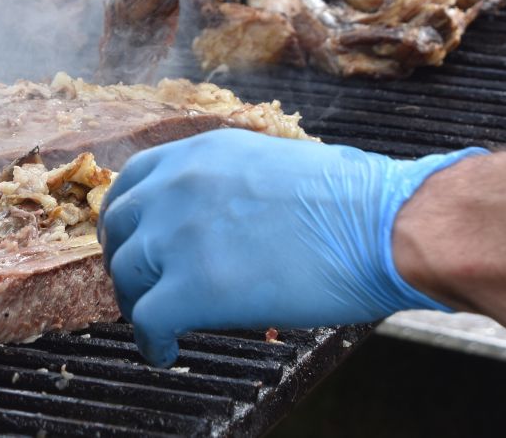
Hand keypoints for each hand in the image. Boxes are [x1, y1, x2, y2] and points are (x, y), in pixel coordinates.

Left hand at [98, 129, 484, 367]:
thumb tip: (221, 216)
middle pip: (119, 229)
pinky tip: (166, 353)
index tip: (133, 241)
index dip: (127, 219)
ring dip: (137, 304)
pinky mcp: (192, 287)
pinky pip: (147, 321)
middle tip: (140, 287)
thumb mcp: (274, 164)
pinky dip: (151, 343)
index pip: (133, 182)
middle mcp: (178, 186)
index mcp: (200, 153)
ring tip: (156, 325)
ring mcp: (180, 235)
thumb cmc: (355, 199)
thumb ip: (229, 184)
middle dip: (126, 262)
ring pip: (127, 276)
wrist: (386, 226)